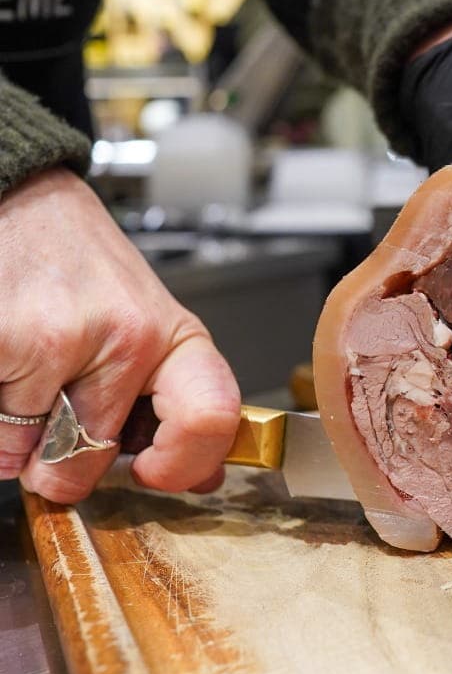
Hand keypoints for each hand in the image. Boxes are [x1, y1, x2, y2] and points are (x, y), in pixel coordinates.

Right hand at [0, 169, 240, 502]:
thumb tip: (200, 475)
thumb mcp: (142, 321)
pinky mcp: (7, 341)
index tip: (151, 472)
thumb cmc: (75, 263)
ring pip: (25, 454)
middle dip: (57, 459)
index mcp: (169, 336)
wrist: (18, 197)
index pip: (209, 420)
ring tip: (21, 369)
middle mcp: (125, 337)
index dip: (181, 465)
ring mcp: (61, 340)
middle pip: (85, 460)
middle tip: (50, 409)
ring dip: (12, 434)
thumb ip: (168, 397)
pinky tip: (4, 361)